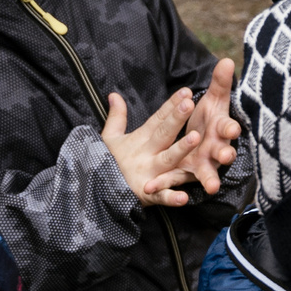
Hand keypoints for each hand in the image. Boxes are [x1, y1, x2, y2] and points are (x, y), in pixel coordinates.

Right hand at [102, 86, 202, 206]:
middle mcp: (146, 155)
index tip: (186, 92)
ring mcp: (148, 174)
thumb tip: (114, 94)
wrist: (95, 192)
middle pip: (164, 134)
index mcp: (140, 140)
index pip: (158, 119)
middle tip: (189, 104)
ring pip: (168, 160)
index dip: (171, 105)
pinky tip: (184, 197)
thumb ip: (116, 117)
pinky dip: (172, 198)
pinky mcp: (147, 195)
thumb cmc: (107, 163)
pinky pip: (162, 196)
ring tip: (195, 138)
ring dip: (180, 150)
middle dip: (176, 119)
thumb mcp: (110, 139)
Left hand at [178, 57, 240, 195]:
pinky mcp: (184, 178)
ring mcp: (201, 166)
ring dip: (209, 178)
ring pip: (205, 173)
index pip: (228, 127)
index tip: (233, 129)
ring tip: (211, 186)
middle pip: (222, 152)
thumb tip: (226, 60)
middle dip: (224, 155)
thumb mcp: (215, 100)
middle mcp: (214, 149)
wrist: (204, 146)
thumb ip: (220, 83)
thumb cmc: (211, 120)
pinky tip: (169, 197)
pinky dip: (173, 194)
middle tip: (226, 156)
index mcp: (220, 130)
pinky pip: (177, 186)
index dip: (230, 128)